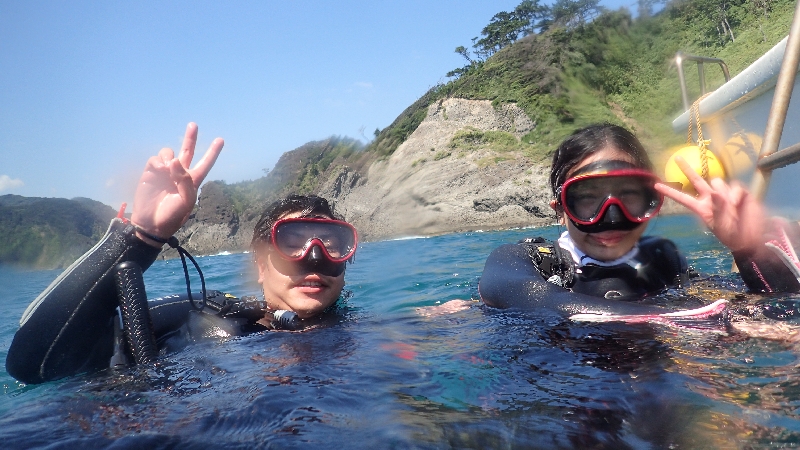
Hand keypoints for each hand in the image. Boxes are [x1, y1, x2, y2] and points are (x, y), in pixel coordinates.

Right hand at [130, 123, 223, 244]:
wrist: (151, 224)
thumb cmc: (172, 216)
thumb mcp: (186, 201)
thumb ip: (184, 181)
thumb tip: (175, 161)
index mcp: (192, 181)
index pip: (205, 164)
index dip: (213, 153)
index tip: (221, 140)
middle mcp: (179, 174)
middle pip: (187, 151)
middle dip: (190, 138)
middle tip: (193, 125)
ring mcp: (165, 172)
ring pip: (169, 153)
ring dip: (169, 156)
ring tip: (168, 168)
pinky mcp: (151, 172)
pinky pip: (155, 159)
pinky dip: (158, 161)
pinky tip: (158, 169)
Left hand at [654, 155, 763, 251]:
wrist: (751, 237)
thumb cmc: (731, 235)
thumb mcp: (721, 225)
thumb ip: (717, 208)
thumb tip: (715, 193)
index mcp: (701, 208)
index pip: (682, 198)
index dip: (670, 192)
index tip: (656, 185)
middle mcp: (710, 198)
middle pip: (696, 180)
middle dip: (687, 169)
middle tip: (677, 158)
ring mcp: (724, 194)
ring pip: (717, 181)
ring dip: (721, 191)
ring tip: (730, 207)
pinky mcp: (739, 192)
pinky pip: (734, 186)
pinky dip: (734, 194)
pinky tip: (736, 204)